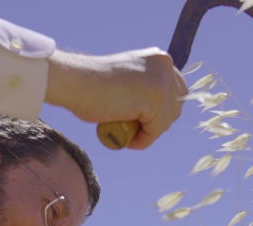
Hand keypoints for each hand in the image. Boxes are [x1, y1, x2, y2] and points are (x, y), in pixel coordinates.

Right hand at [46, 48, 185, 149]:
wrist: (76, 82)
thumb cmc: (93, 85)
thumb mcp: (129, 79)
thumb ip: (145, 85)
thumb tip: (158, 109)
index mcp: (160, 58)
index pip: (176, 93)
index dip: (161, 112)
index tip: (142, 120)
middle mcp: (165, 65)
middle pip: (175, 108)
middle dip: (158, 123)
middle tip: (134, 128)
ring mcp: (162, 81)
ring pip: (166, 121)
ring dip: (148, 133)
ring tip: (126, 131)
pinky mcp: (155, 98)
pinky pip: (154, 131)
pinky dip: (142, 140)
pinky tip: (127, 138)